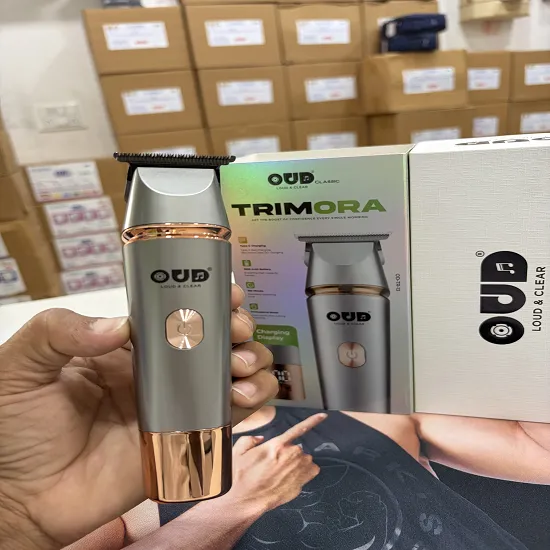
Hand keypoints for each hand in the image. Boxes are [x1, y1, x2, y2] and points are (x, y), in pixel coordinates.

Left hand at [0, 284, 277, 549]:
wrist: (21, 497)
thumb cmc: (14, 427)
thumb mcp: (21, 366)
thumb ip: (58, 332)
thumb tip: (119, 328)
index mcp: (128, 346)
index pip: (176, 312)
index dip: (207, 299)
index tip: (226, 294)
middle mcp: (160, 370)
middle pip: (213, 340)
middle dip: (237, 329)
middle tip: (238, 332)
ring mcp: (176, 405)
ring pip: (229, 374)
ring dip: (251, 363)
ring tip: (243, 367)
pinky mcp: (185, 440)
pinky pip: (227, 418)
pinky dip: (250, 404)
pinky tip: (247, 398)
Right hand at [227, 413, 325, 512]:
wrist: (242, 501)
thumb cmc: (240, 478)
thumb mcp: (238, 451)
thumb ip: (250, 440)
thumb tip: (259, 439)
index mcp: (276, 445)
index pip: (299, 429)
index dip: (312, 421)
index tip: (323, 416)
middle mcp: (290, 457)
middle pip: (299, 449)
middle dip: (290, 454)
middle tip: (275, 464)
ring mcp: (296, 472)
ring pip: (306, 461)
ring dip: (298, 463)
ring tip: (283, 472)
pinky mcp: (299, 486)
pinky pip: (311, 473)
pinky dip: (305, 473)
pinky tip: (292, 477)